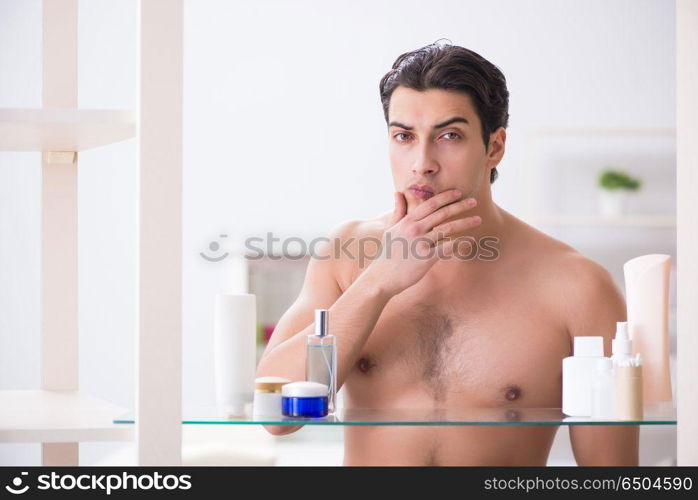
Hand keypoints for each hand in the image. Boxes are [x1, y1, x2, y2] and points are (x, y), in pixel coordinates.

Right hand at [361, 188, 480, 296]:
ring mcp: (421, 243)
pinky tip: (471, 239)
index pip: (430, 204)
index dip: (446, 197)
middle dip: (460, 206)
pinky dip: (461, 243)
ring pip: (448, 228)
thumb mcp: (390, 229)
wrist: (381, 277)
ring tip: (478, 219)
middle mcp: (414, 229)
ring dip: (465, 222)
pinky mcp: (426, 258)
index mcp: (407, 221)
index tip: (458, 192)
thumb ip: (398, 211)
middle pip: (442, 213)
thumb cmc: (387, 254)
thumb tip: (398, 193)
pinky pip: (448, 247)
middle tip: (474, 201)